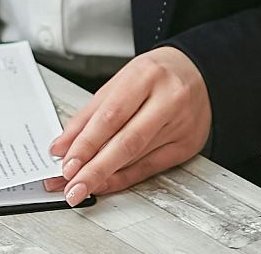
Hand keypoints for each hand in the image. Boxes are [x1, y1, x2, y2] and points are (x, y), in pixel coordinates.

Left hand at [45, 46, 211, 203]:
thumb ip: (89, 114)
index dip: (86, 143)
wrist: (198, 73)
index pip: (111, 116)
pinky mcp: (187, 146)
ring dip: (105, 176)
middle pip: (127, 141)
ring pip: (137, 158)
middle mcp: (168, 100)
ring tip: (82, 186)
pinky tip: (106, 183)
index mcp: (146, 75)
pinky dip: (124, 178)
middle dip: (95, 169)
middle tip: (71, 186)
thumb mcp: (120, 82)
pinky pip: (150, 168)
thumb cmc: (156, 75)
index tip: (66, 162)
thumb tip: (63, 145)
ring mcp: (181, 125)